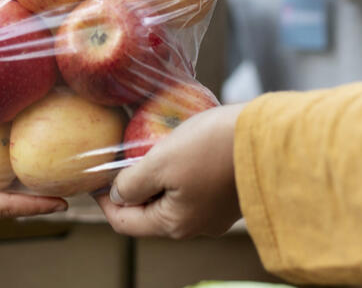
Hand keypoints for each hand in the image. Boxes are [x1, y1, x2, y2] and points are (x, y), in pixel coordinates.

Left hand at [94, 103, 244, 238]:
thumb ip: (133, 183)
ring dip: (155, 176)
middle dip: (131, 187)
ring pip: (171, 197)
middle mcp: (195, 225)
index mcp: (174, 224)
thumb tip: (117, 195)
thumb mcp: (161, 162)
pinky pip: (192, 186)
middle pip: (148, 212)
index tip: (93, 178)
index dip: (104, 201)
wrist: (268, 137)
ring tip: (145, 148)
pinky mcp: (228, 194)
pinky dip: (178, 171)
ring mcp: (214, 212)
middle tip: (118, 157)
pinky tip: (176, 147)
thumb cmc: (211, 148)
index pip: (125, 223)